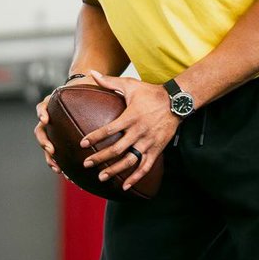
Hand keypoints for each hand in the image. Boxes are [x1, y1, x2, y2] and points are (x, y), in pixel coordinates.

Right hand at [34, 76, 98, 175]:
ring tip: (57, 168)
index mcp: (53, 104)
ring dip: (50, 158)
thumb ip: (91, 81)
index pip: (42, 107)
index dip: (42, 113)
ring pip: (46, 146)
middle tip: (50, 149)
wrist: (85, 94)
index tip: (45, 119)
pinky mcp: (60, 141)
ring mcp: (54, 131)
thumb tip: (97, 73)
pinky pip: (57, 155)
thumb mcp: (90, 83)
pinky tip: (68, 175)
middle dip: (44, 141)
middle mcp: (49, 118)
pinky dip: (60, 164)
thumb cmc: (88, 87)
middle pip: (40, 131)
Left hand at [81, 70, 178, 190]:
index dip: (94, 137)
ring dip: (115, 170)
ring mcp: (148, 142)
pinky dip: (136, 178)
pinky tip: (126, 186)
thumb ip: (109, 81)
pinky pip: (145, 166)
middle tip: (86, 164)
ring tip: (102, 177)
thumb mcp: (130, 85)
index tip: (82, 144)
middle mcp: (139, 132)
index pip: (109, 129)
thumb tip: (92, 73)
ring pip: (129, 160)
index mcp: (130, 117)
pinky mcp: (156, 149)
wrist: (176, 102)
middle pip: (116, 149)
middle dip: (100, 158)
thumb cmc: (151, 93)